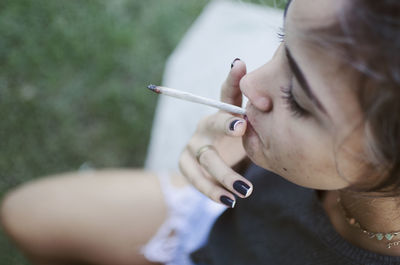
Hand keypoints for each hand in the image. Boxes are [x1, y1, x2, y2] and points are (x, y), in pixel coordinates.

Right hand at [179, 59, 252, 207]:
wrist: (212, 160)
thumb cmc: (236, 140)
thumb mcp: (248, 126)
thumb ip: (257, 113)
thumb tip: (273, 90)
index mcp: (222, 112)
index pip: (228, 93)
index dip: (233, 81)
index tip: (240, 65)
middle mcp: (206, 124)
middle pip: (214, 123)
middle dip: (226, 125)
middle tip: (242, 127)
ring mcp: (193, 144)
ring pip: (207, 158)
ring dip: (225, 174)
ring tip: (246, 191)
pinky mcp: (184, 163)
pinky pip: (196, 178)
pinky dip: (212, 191)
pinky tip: (229, 201)